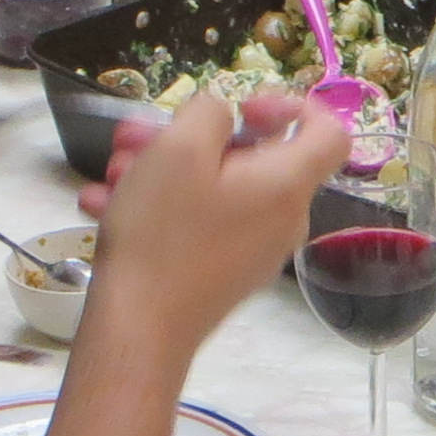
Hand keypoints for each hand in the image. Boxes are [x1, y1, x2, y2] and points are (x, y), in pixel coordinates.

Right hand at [84, 91, 345, 350]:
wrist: (139, 330)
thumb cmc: (163, 234)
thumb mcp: (179, 150)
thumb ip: (209, 112)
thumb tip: (222, 116)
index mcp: (287, 185)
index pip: (329, 132)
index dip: (295, 105)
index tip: (244, 108)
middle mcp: (281, 219)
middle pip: (251, 159)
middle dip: (188, 139)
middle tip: (138, 135)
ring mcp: (253, 250)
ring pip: (215, 189)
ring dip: (162, 170)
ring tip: (113, 170)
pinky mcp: (222, 273)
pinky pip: (201, 222)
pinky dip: (160, 206)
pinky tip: (107, 204)